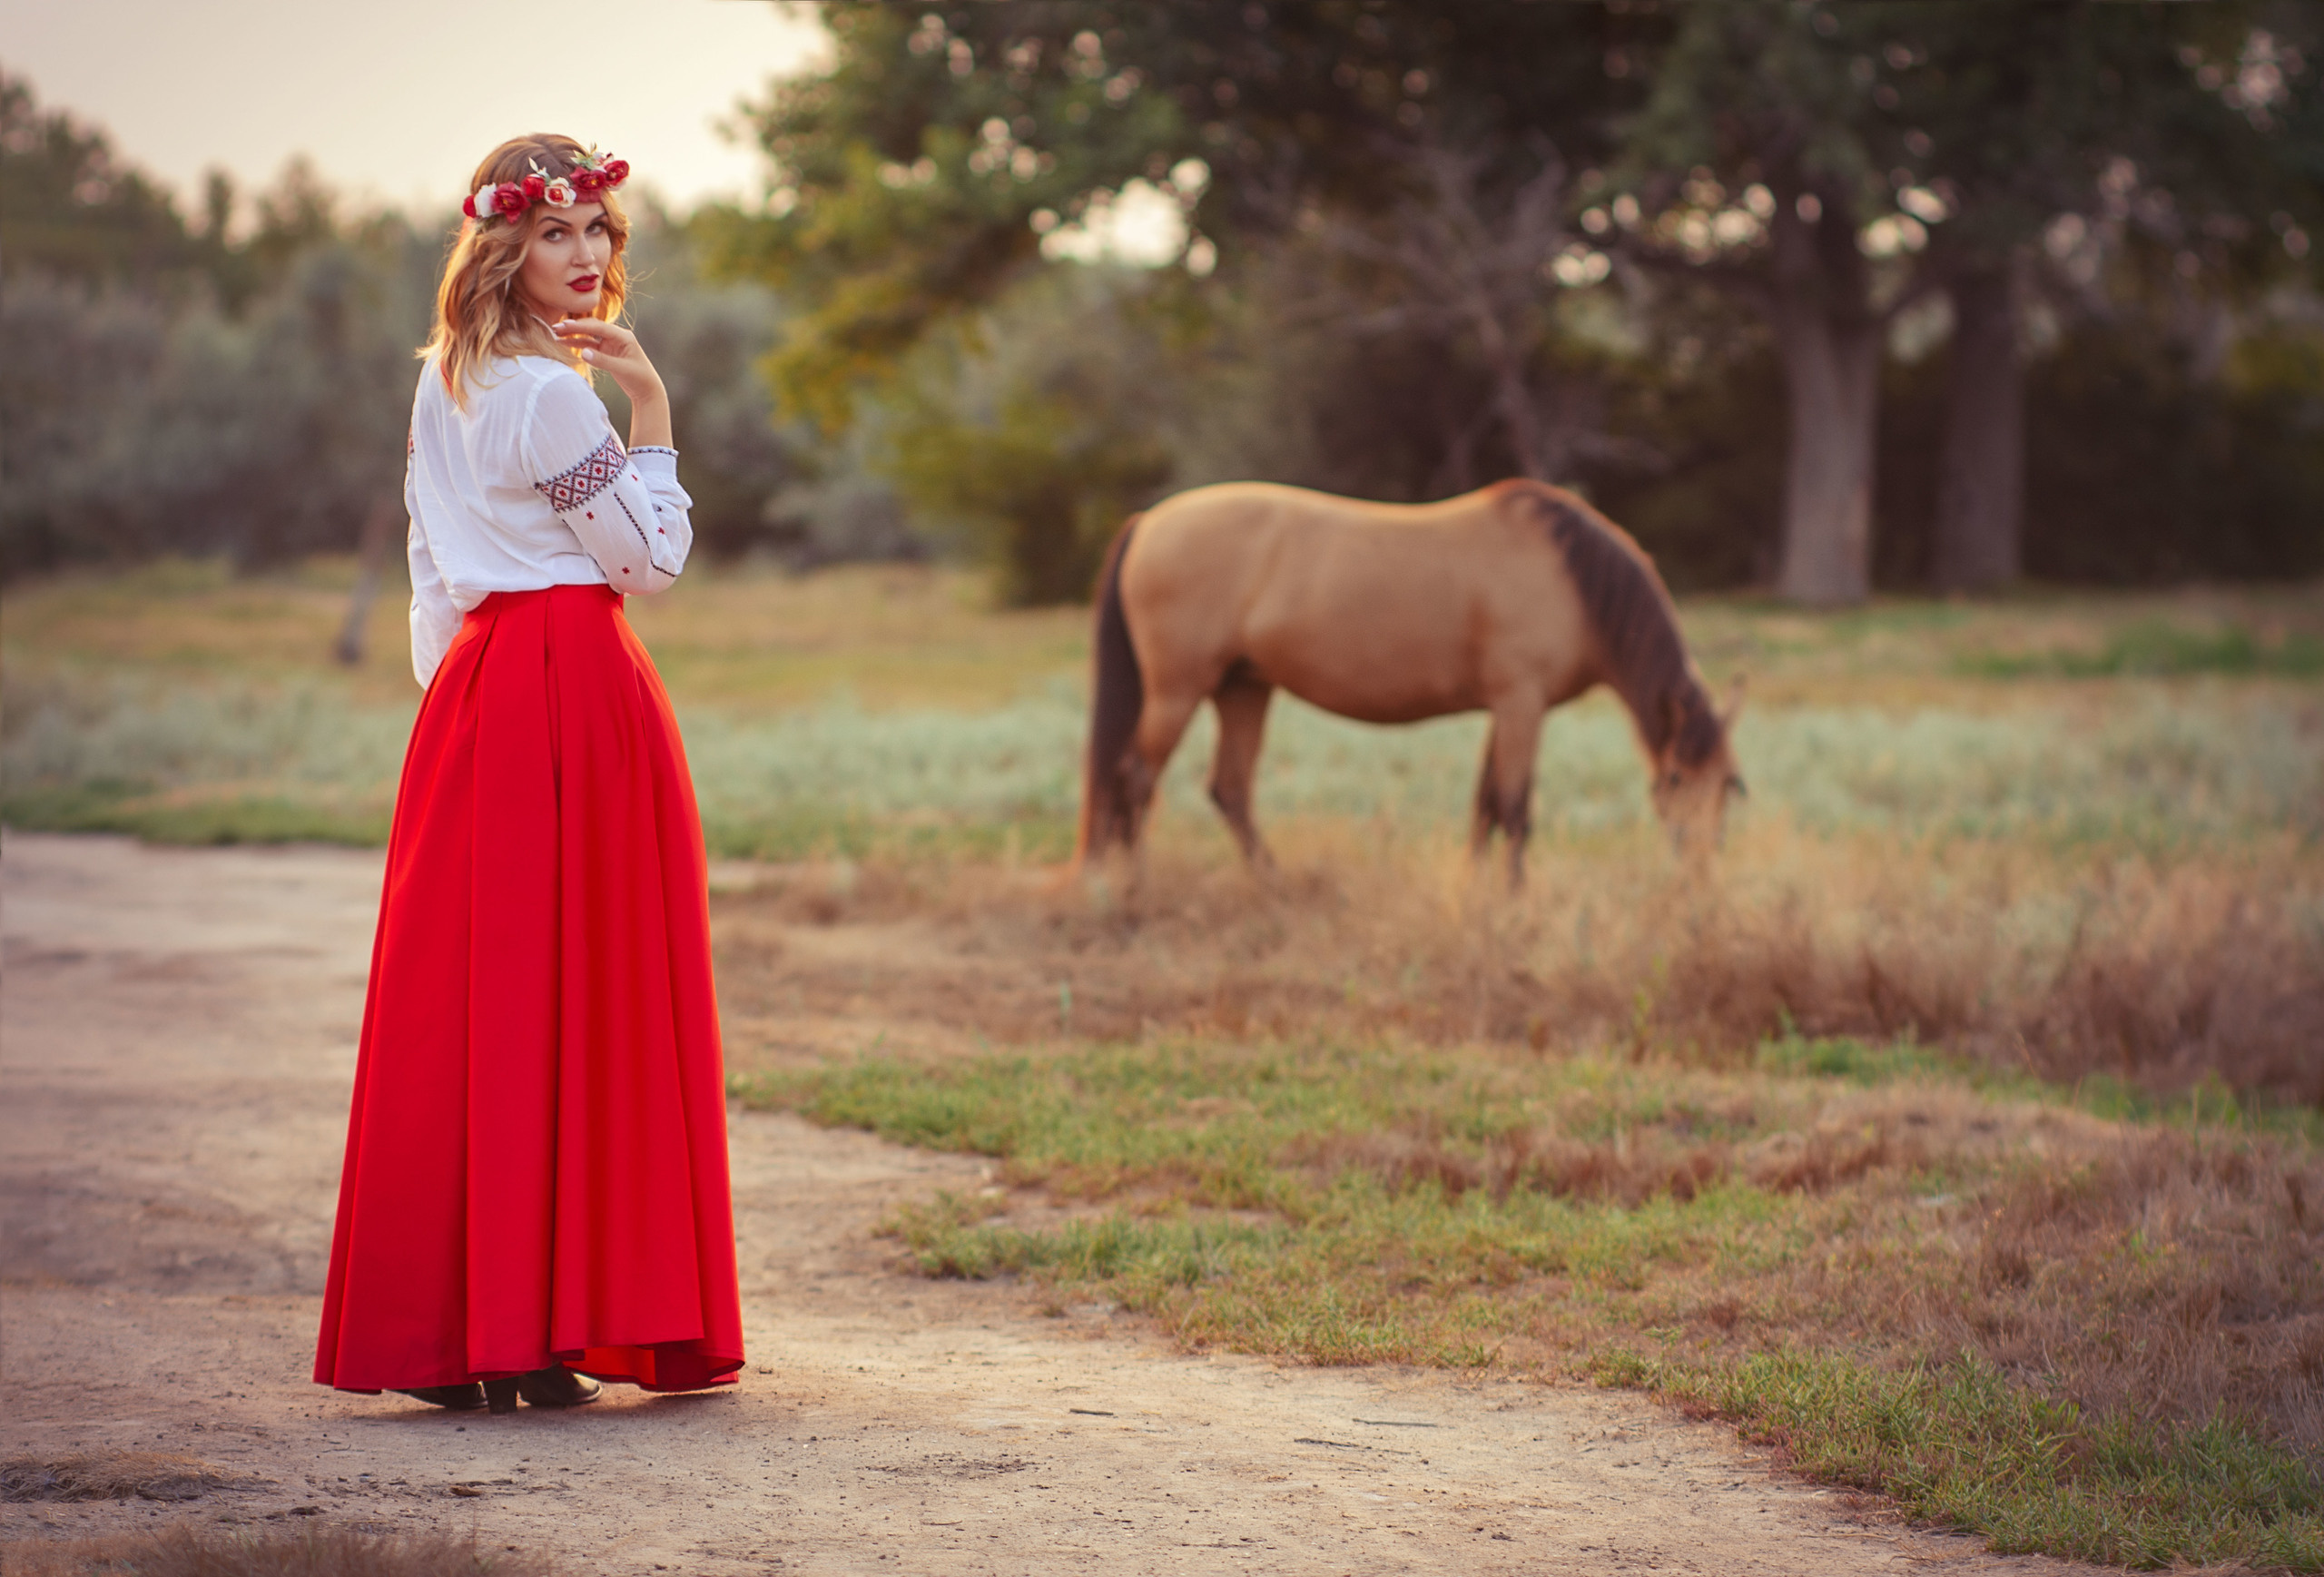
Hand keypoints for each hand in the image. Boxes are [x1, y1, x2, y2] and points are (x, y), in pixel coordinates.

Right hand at [554, 318, 671, 447]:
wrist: (647, 390)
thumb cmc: (639, 379)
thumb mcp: (622, 369)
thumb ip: (603, 361)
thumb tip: (583, 353)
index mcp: (623, 336)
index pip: (598, 327)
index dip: (580, 326)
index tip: (564, 326)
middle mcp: (616, 336)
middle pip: (591, 328)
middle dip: (573, 327)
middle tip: (555, 327)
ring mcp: (610, 344)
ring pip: (588, 336)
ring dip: (573, 335)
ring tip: (555, 334)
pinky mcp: (606, 352)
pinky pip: (589, 345)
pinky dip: (577, 344)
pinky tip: (563, 343)